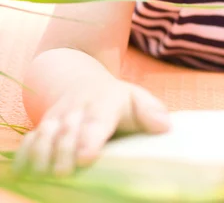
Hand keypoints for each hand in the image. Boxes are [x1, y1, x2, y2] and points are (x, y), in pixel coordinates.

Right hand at [13, 77, 169, 176]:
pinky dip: (25, 155)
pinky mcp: (41, 128)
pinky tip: (25, 170)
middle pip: (67, 132)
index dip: (89, 139)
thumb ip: (150, 111)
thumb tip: (165, 126)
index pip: (97, 122)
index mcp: (105, 103)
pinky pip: (29, 141)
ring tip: (45, 172)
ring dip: (42, 153)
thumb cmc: (116, 100)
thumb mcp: (136, 98)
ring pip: (45, 135)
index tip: (85, 157)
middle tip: (64, 172)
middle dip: (63, 151)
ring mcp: (57, 118)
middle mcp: (78, 110)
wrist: (80, 83)